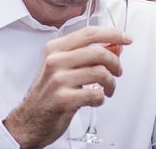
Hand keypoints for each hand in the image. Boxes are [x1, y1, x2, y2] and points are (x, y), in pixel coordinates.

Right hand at [3, 26, 131, 147]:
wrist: (28, 122)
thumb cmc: (49, 93)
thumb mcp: (62, 67)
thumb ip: (85, 54)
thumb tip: (115, 46)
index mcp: (55, 49)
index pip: (89, 33)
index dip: (112, 34)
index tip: (126, 38)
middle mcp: (55, 61)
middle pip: (98, 52)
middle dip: (115, 62)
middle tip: (118, 71)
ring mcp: (58, 80)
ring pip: (100, 72)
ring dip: (111, 83)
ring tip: (108, 88)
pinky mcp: (63, 99)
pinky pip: (95, 94)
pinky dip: (101, 98)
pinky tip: (96, 99)